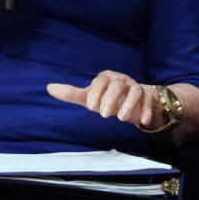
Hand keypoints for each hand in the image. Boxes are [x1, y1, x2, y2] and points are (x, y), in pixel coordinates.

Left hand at [46, 70, 162, 128]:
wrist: (134, 100)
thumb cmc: (108, 98)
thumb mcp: (90, 97)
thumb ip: (72, 93)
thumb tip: (49, 88)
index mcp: (106, 78)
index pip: (100, 81)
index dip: (96, 92)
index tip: (91, 107)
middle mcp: (121, 80)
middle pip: (117, 84)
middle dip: (110, 98)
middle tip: (104, 114)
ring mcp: (136, 88)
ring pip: (135, 91)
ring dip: (129, 104)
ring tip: (121, 118)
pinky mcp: (147, 97)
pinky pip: (148, 102)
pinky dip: (146, 111)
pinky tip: (143, 121)